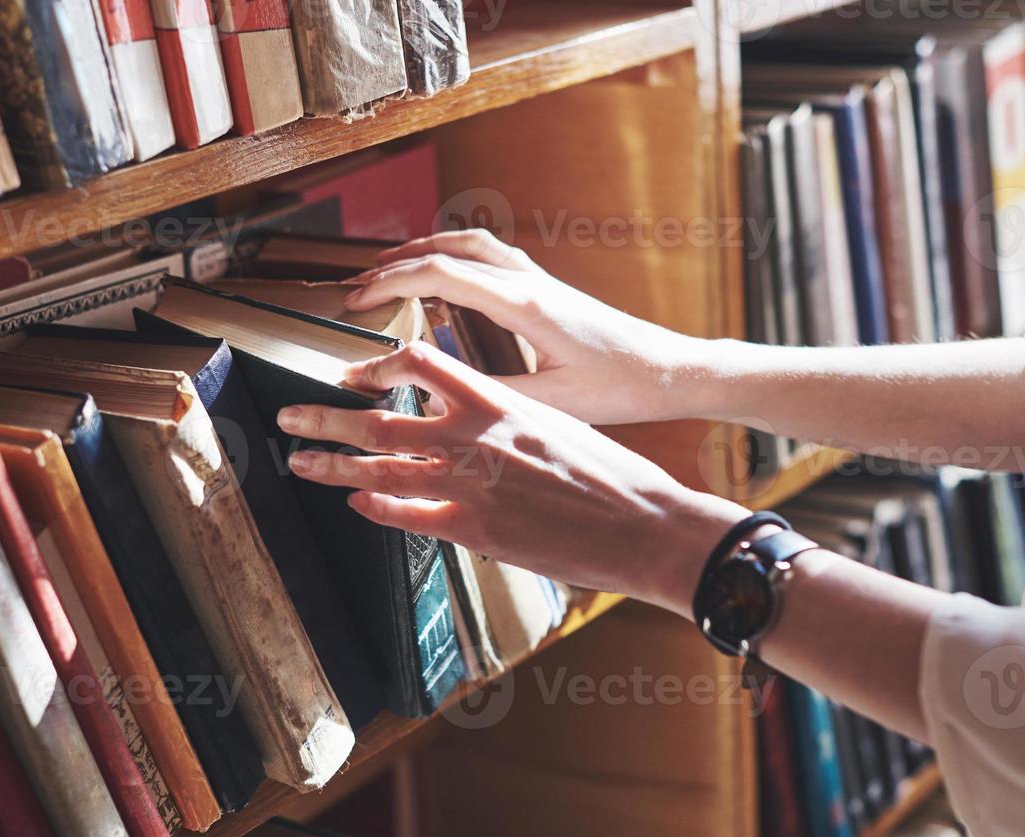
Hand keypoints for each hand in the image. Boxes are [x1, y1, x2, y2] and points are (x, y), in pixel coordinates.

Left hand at [276, 342, 749, 617]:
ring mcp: (472, 485)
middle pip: (381, 420)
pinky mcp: (476, 531)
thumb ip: (511, 422)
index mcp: (500, 402)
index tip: (352, 375)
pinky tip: (356, 505)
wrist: (648, 524)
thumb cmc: (615, 476)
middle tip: (291, 416)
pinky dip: (377, 509)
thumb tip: (481, 421)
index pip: (421, 363)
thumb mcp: (560, 426)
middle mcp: (477, 437)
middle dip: (327, 418)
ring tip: (299, 461)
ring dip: (333, 465)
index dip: (378, 367)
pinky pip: (408, 517)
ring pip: (381, 470)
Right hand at [344, 229, 709, 425]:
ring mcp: (538, 280)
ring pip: (468, 245)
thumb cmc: (620, 387)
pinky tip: (442, 277)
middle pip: (446, 250)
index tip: (355, 302)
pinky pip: (488, 256)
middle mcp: (529, 281)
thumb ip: (491, 396)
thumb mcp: (550, 403)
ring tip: (386, 271)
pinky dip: (452, 257)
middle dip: (394, 265)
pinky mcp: (546, 288)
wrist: (668, 370)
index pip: (440, 274)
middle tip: (355, 288)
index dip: (389, 283)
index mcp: (524, 303)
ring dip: (422, 252)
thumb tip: (437, 396)